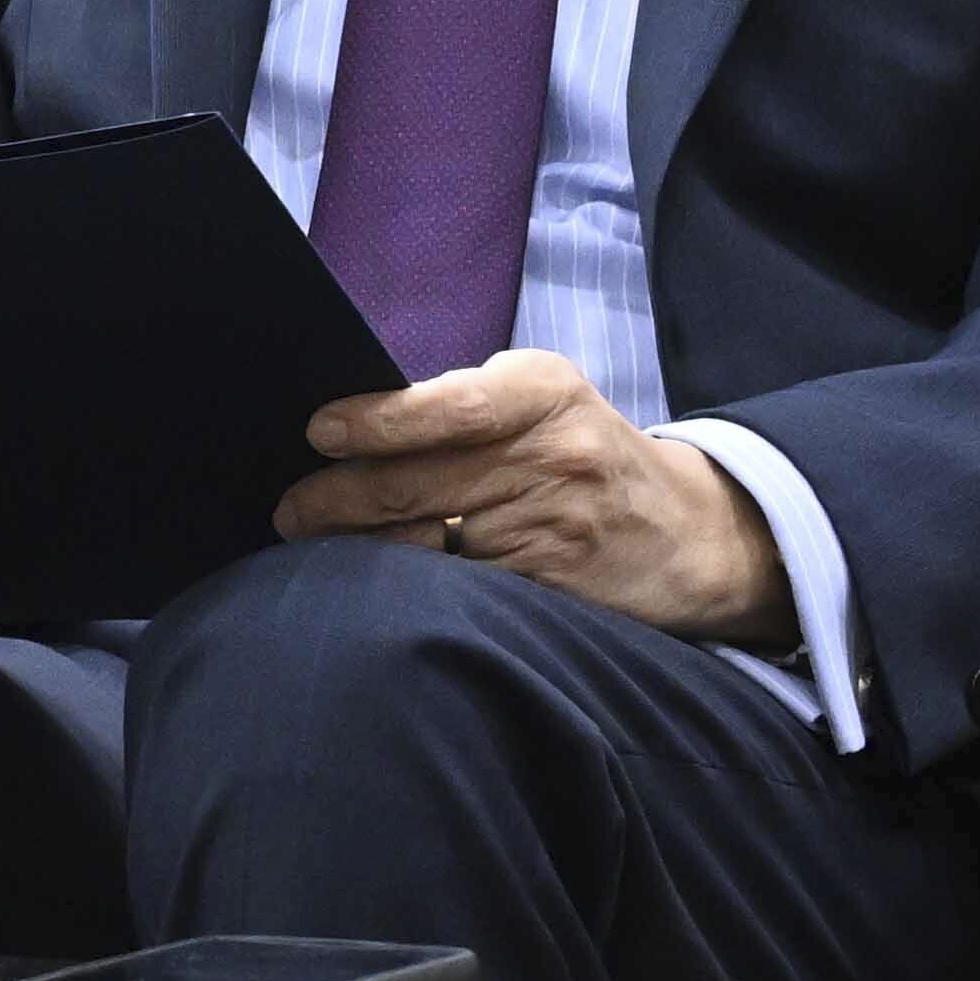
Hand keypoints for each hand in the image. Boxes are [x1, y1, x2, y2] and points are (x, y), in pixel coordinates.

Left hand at [280, 351, 778, 644]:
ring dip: (358, 549)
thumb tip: (351, 426)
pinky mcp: (552, 587)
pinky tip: (372, 584)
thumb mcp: (544, 400)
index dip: (377, 423)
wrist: (689, 532)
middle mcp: (554, 455)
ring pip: (428, 542)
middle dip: (336, 499)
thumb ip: (463, 401)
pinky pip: (458, 588)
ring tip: (313, 543)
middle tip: (290, 509)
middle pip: (419, 482)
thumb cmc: (584, 453)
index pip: (450, 407)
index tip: (320, 433)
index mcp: (545, 392)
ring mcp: (555, 526)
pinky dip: (407, 586)